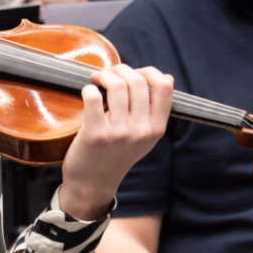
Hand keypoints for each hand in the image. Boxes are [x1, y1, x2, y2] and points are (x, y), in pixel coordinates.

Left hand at [59, 65, 172, 219]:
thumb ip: (154, 111)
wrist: (93, 183)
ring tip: (97, 79)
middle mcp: (141, 130)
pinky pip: (93, 97)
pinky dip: (88, 89)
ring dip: (104, 75)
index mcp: (156, 128)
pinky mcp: (95, 134)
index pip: (165, 86)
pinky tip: (87, 93)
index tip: (134, 73)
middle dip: (121, 69)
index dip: (149, 72)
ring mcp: (119, 133)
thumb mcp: (145, 137)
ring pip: (117, 85)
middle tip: (108, 74)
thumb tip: (164, 77)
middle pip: (137, 81)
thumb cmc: (116, 154)